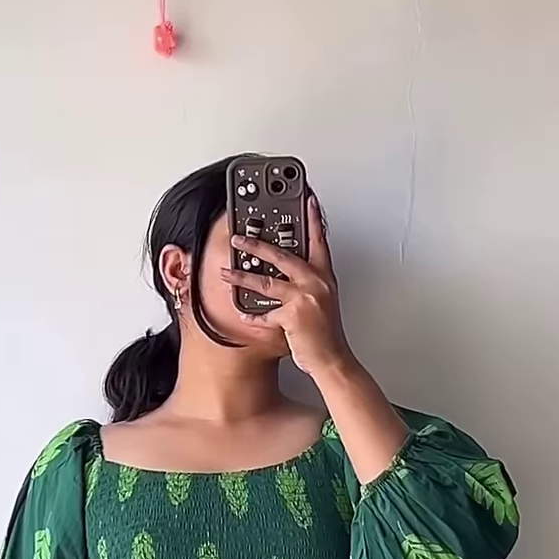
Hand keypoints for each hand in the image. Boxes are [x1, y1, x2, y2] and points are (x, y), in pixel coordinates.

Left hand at [222, 197, 352, 378]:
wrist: (332, 359)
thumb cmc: (327, 334)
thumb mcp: (324, 302)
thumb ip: (310, 285)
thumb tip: (292, 277)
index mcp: (324, 277)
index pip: (319, 241)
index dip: (313, 218)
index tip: (306, 198)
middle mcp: (315, 283)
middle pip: (282, 256)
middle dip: (257, 245)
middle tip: (239, 238)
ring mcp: (304, 299)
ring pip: (266, 282)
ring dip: (242, 277)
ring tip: (226, 272)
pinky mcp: (292, 316)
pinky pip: (265, 313)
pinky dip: (253, 315)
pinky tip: (243, 314)